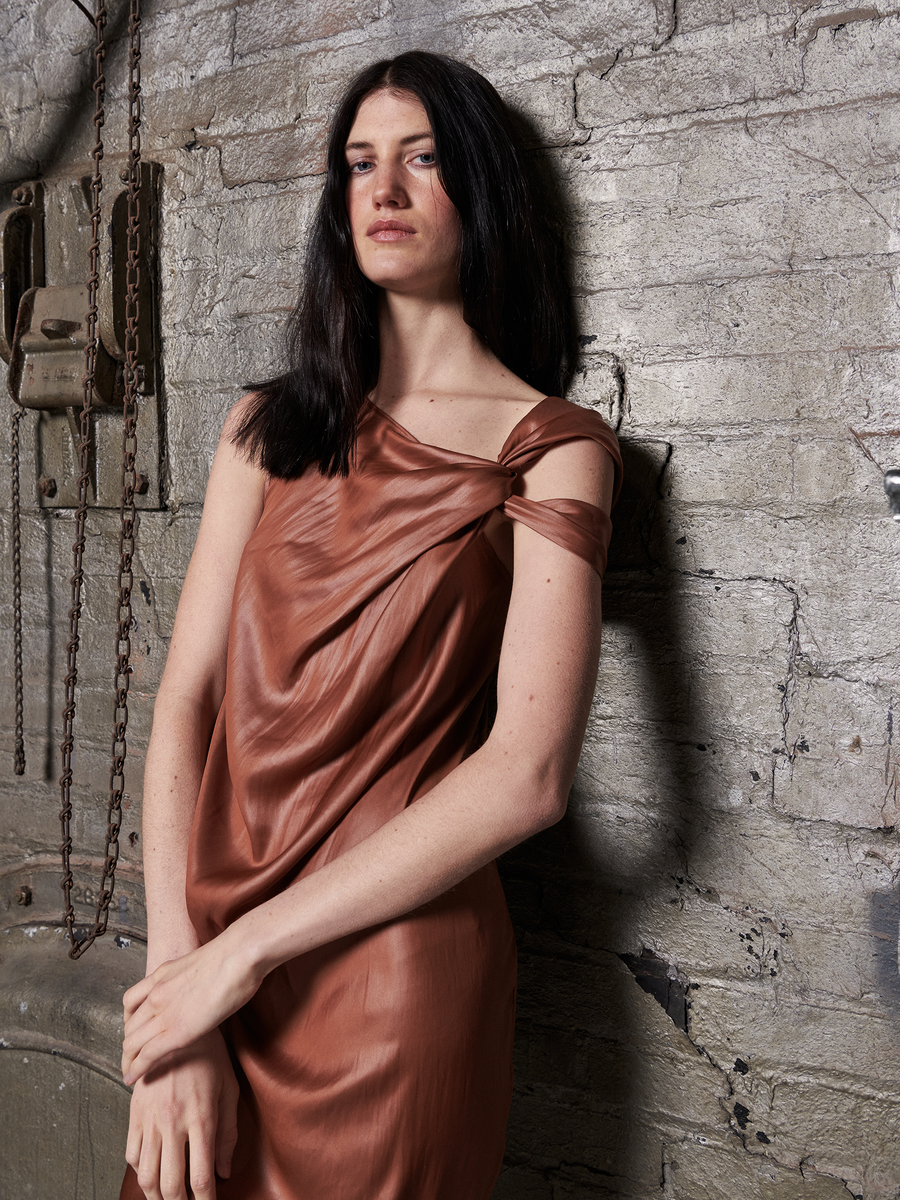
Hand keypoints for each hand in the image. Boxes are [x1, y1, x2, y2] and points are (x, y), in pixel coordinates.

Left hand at [122, 932, 260, 1085]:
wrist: (239, 956)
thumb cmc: (234, 956)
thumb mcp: (202, 963)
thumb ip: (194, 978)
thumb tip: (204, 986)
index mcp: (162, 975)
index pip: (131, 1002)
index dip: (129, 1022)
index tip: (134, 1032)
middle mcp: (156, 993)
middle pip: (129, 1026)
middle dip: (128, 1044)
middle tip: (132, 1057)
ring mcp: (164, 1012)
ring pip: (132, 1042)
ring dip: (128, 1060)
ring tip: (129, 1072)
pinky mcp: (176, 1031)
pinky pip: (146, 1054)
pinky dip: (136, 1069)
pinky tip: (132, 1079)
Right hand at [125, 1030, 238, 1199]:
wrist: (175, 1025)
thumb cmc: (209, 1056)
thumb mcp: (228, 1089)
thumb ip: (228, 1133)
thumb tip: (225, 1171)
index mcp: (200, 1118)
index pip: (201, 1177)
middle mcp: (173, 1123)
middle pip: (170, 1185)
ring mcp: (150, 1119)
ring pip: (146, 1175)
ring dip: (155, 1196)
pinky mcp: (135, 1113)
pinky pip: (131, 1154)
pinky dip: (139, 1171)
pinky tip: (150, 1173)